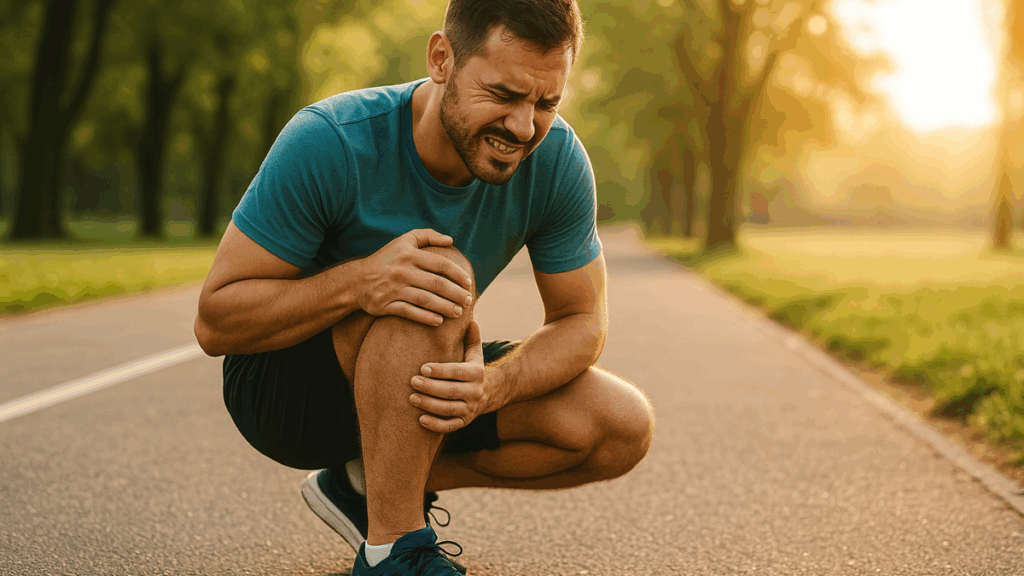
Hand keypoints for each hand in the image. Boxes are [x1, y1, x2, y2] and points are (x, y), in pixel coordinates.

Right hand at [357, 229, 473, 325]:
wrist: (357, 280)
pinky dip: (425, 318)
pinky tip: (439, 321)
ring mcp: (393, 289)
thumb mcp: (404, 241)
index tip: (468, 282)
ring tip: (459, 312)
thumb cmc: (387, 259)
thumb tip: (450, 240)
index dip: (457, 274)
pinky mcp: (385, 305)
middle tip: (469, 301)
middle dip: (456, 294)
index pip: (440, 264)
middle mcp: (402, 271)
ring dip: (445, 307)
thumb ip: (427, 236)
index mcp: (409, 254)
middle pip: (436, 284)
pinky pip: (409, 312)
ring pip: (425, 300)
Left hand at [409, 321, 501, 432]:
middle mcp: (475, 392)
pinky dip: (436, 425)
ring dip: (430, 405)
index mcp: (476, 373)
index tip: (423, 367)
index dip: (441, 370)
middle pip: (451, 391)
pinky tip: (420, 420)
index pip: (457, 372)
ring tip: (412, 398)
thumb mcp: (475, 354)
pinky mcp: (464, 422)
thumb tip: (470, 319)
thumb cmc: (472, 370)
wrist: (489, 394)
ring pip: (449, 409)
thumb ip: (471, 338)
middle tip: (412, 381)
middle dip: (431, 387)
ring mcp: (470, 409)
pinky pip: (450, 426)